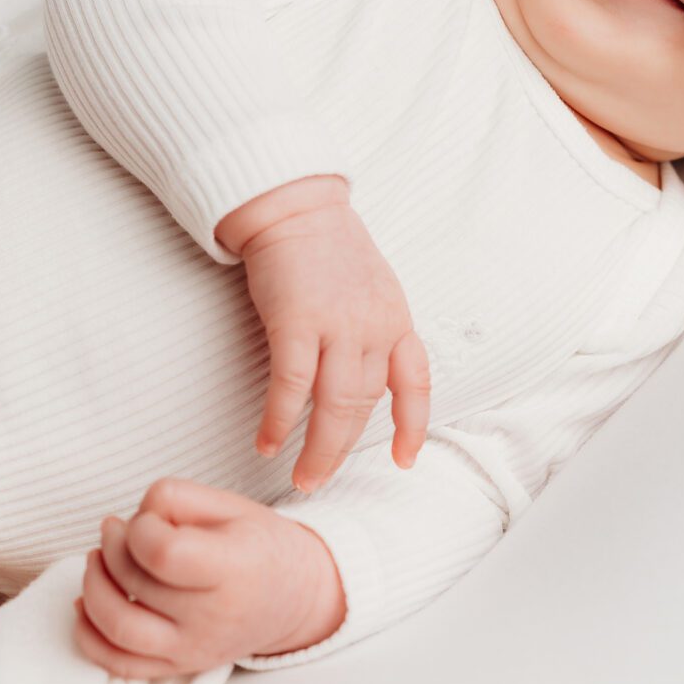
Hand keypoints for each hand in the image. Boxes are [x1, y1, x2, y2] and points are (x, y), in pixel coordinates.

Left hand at [71, 477, 338, 677]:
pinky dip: (90, 636)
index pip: (163, 554)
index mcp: (234, 569)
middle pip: (135, 584)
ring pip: (118, 629)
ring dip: (92, 589)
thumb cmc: (258, 545)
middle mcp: (214, 617)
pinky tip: (87, 604)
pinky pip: (119, 665)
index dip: (139, 528)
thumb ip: (178, 498)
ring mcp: (194, 649)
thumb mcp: (232, 505)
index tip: (146, 519)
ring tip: (96, 561)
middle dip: (111, 547)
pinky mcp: (178, 668)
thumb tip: (132, 518)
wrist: (294, 599)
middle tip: (115, 529)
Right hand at [223, 179, 428, 491]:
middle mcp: (375, 326)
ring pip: (335, 406)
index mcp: (395, 318)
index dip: (413, 425)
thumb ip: (370, 329)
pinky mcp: (296, 321)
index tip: (407, 460)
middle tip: (319, 479)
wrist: (292, 204)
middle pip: (365, 405)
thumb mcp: (367, 287)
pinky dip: (280, 420)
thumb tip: (359, 373)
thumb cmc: (323, 245)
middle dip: (343, 450)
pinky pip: (292, 386)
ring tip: (302, 476)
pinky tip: (268, 441)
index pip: (415, 382)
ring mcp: (339, 324)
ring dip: (318, 449)